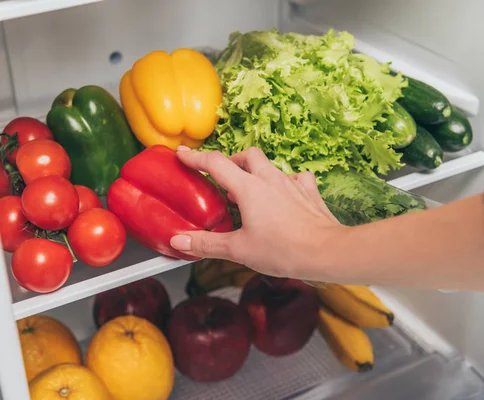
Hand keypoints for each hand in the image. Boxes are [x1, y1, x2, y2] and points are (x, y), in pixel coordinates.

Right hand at [170, 147, 347, 278]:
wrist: (327, 252)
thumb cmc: (284, 250)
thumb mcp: (238, 250)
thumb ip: (207, 243)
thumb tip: (179, 241)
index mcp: (249, 188)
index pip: (215, 164)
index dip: (195, 157)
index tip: (182, 154)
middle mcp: (270, 179)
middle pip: (246, 155)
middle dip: (231, 161)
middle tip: (222, 176)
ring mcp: (291, 183)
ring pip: (269, 165)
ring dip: (256, 172)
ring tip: (248, 192)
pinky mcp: (308, 192)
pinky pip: (294, 178)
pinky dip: (284, 183)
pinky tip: (283, 195)